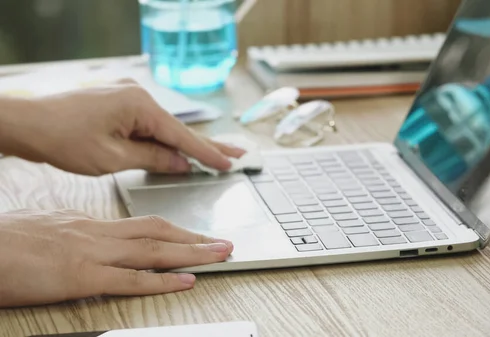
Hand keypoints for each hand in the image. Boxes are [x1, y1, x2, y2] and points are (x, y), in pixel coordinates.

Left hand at [0, 80, 244, 175]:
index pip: (182, 135)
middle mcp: (138, 95)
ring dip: (184, 144)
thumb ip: (153, 159)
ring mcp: (127, 97)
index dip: (208, 153)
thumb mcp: (113, 158)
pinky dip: (162, 139)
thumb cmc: (63, 138)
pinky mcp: (118, 103)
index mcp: (139, 105)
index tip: (230, 163)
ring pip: (163, 127)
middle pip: (179, 127)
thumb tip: (181, 163)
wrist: (28, 123)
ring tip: (215, 156)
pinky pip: (147, 124)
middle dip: (208, 144)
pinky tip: (177, 150)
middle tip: (238, 153)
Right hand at [0, 209, 233, 307]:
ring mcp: (91, 253)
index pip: (140, 224)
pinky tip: (187, 281)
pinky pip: (131, 279)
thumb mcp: (42, 229)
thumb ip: (69, 233)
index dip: (172, 230)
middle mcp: (96, 234)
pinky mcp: (81, 277)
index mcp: (86, 224)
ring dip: (191, 252)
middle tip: (223, 240)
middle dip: (194, 237)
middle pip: (157, 231)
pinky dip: (163, 280)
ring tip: (220, 254)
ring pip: (153, 250)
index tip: (193, 234)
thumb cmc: (1, 242)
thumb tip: (81, 238)